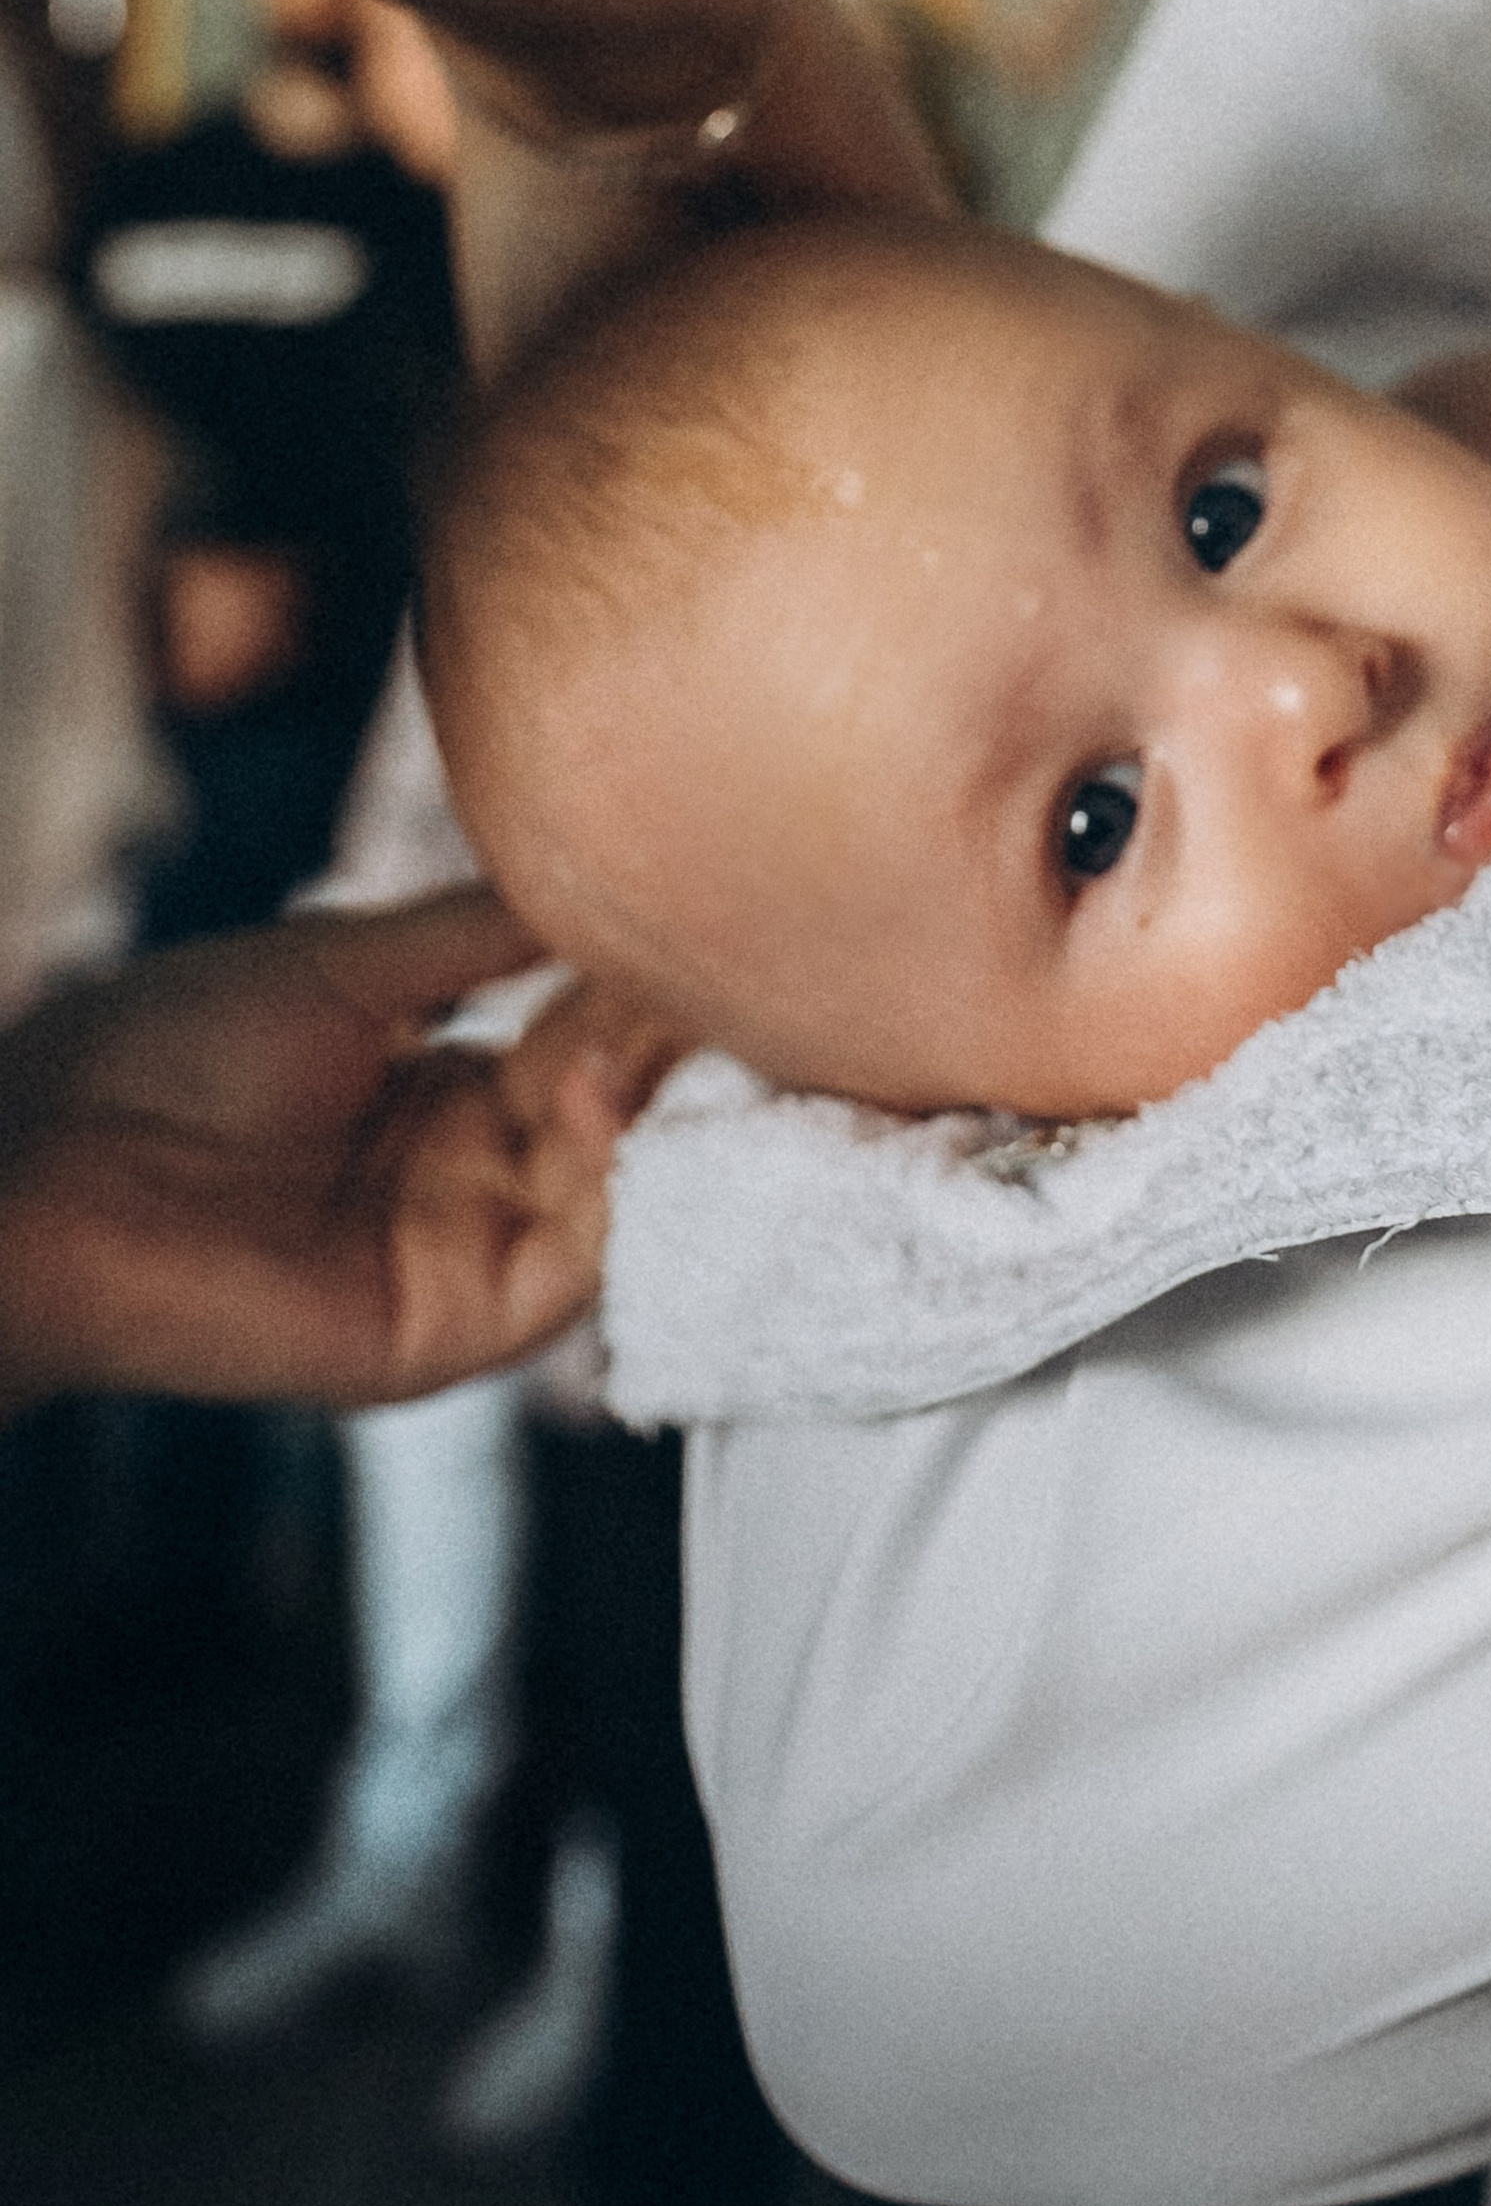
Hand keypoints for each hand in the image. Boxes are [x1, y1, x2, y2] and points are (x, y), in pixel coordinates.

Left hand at [0, 892, 680, 1409]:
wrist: (52, 1167)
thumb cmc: (165, 1053)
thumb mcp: (345, 962)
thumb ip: (480, 932)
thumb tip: (603, 879)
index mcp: (441, 1090)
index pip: (587, 1042)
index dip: (639, 990)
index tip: (693, 923)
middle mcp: (467, 1176)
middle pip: (621, 1118)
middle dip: (667, 1045)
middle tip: (709, 975)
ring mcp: (465, 1254)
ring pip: (619, 1194)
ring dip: (650, 1106)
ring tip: (648, 1025)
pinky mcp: (453, 1326)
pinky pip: (577, 1270)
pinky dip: (610, 1187)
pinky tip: (584, 1092)